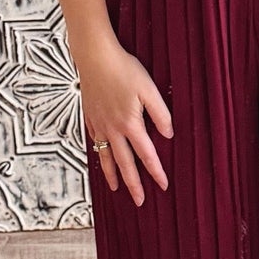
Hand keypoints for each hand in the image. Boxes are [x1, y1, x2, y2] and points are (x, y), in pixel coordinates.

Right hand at [76, 35, 172, 205]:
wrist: (95, 57)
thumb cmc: (125, 70)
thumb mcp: (149, 89)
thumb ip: (161, 114)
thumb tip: (168, 136)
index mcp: (131, 124)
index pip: (146, 155)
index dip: (156, 172)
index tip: (163, 186)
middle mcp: (113, 130)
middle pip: (125, 164)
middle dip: (133, 184)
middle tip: (139, 202)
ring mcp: (99, 125)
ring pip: (106, 157)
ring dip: (112, 176)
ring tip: (116, 190)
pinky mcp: (90, 117)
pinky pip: (95, 144)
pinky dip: (99, 156)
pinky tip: (101, 160)